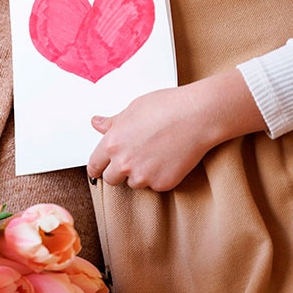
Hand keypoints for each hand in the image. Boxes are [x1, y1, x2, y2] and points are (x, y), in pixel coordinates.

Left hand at [86, 71, 265, 190]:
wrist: (198, 116)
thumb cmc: (167, 107)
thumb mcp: (132, 109)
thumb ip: (112, 123)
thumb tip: (96, 123)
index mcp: (112, 143)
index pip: (94, 165)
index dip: (97, 168)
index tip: (99, 170)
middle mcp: (124, 163)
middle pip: (111, 179)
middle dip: (118, 172)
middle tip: (132, 160)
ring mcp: (143, 175)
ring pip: (134, 183)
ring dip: (140, 175)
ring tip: (155, 154)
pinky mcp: (163, 183)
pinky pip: (155, 185)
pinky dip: (160, 177)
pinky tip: (169, 159)